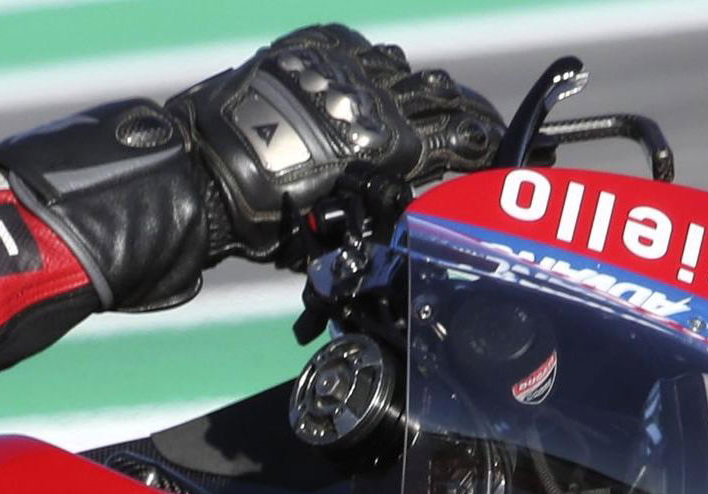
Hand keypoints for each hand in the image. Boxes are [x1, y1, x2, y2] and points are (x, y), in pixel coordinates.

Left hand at [171, 24, 503, 266]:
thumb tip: (417, 200)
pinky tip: (375, 82)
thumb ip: (384, 207)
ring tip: (434, 103)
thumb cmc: (267, 222)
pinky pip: (359, 50)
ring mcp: (342, 69)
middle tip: (481, 124)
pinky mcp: (311, 48)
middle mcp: (372, 99)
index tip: (502, 151)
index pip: (456, 139)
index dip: (484, 144)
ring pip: (401, 70)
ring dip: (418, 91)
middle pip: (439, 96)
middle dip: (465, 113)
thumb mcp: (339, 230)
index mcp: (386, 148)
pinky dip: (373, 68)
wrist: (205, 175)